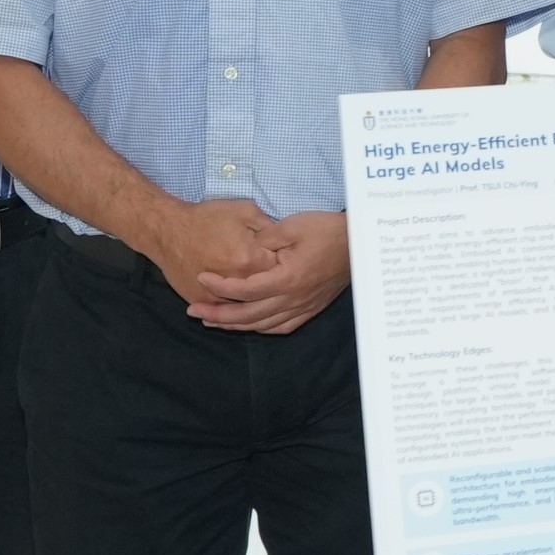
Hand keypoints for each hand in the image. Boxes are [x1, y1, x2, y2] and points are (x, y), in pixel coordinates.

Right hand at [144, 196, 281, 310]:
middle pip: (265, 291)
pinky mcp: (200, 301)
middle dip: (271, 284)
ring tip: (262, 291)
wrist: (166, 230)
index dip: (286, 265)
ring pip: (245, 306)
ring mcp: (216, 296)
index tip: (288, 259)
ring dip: (255, 300)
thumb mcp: (245, 211)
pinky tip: (243, 302)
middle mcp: (236, 283)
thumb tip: (287, 242)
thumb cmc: (207, 217)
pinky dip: (233, 307)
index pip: (282, 270)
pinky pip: (223, 311)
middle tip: (272, 274)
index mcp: (251, 261)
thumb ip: (271, 228)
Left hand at [189, 210, 349, 334]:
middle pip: (248, 315)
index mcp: (287, 278)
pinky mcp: (312, 307)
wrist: (361, 242)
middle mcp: (294, 298)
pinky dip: (262, 328)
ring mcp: (303, 306)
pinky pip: (282, 326)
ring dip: (235, 325)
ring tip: (213, 320)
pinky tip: (251, 325)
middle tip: (194, 311)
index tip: (201, 277)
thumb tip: (244, 249)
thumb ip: (264, 239)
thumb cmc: (327, 230)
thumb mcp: (292, 226)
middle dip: (218, 315)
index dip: (219, 287)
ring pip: (263, 325)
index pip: (244, 290)